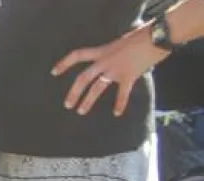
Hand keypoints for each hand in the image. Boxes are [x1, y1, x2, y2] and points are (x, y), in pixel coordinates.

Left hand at [53, 23, 171, 116]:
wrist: (156, 37)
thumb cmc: (140, 36)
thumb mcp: (119, 42)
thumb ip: (111, 53)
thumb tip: (110, 62)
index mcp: (101, 51)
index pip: (78, 55)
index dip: (64, 63)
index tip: (54, 72)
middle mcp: (105, 61)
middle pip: (83, 78)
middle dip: (74, 92)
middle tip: (67, 105)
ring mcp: (115, 70)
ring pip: (97, 88)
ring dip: (88, 101)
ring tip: (80, 111)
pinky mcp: (129, 76)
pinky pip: (122, 93)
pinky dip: (120, 103)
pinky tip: (117, 113)